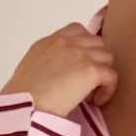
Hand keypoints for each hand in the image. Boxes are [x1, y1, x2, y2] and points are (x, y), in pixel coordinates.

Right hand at [0, 22, 117, 116]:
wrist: (26, 106)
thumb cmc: (23, 96)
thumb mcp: (32, 67)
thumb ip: (49, 61)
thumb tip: (62, 71)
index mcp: (50, 41)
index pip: (77, 30)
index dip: (86, 45)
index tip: (83, 62)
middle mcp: (66, 42)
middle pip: (97, 42)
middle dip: (97, 60)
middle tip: (87, 81)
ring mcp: (80, 54)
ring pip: (107, 57)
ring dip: (103, 74)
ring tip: (91, 92)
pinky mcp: (91, 70)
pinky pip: (112, 76)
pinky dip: (108, 90)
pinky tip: (97, 101)